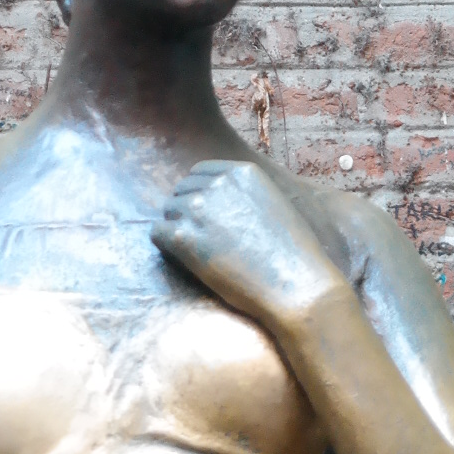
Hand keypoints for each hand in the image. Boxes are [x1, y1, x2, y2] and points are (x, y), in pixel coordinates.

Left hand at [152, 157, 346, 339]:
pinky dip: (166, 245)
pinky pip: (158, 233)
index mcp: (240, 171)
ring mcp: (198, 209)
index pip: (199, 172)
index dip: (198, 192)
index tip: (204, 213)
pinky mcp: (184, 238)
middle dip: (186, 211)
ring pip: (168, 212)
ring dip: (177, 228)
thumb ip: (245, 193)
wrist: (294, 282)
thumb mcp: (273, 203)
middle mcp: (216, 184)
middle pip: (181, 191)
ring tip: (197, 251)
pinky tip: (184, 259)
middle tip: (201, 237)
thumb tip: (224, 202)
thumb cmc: (292, 251)